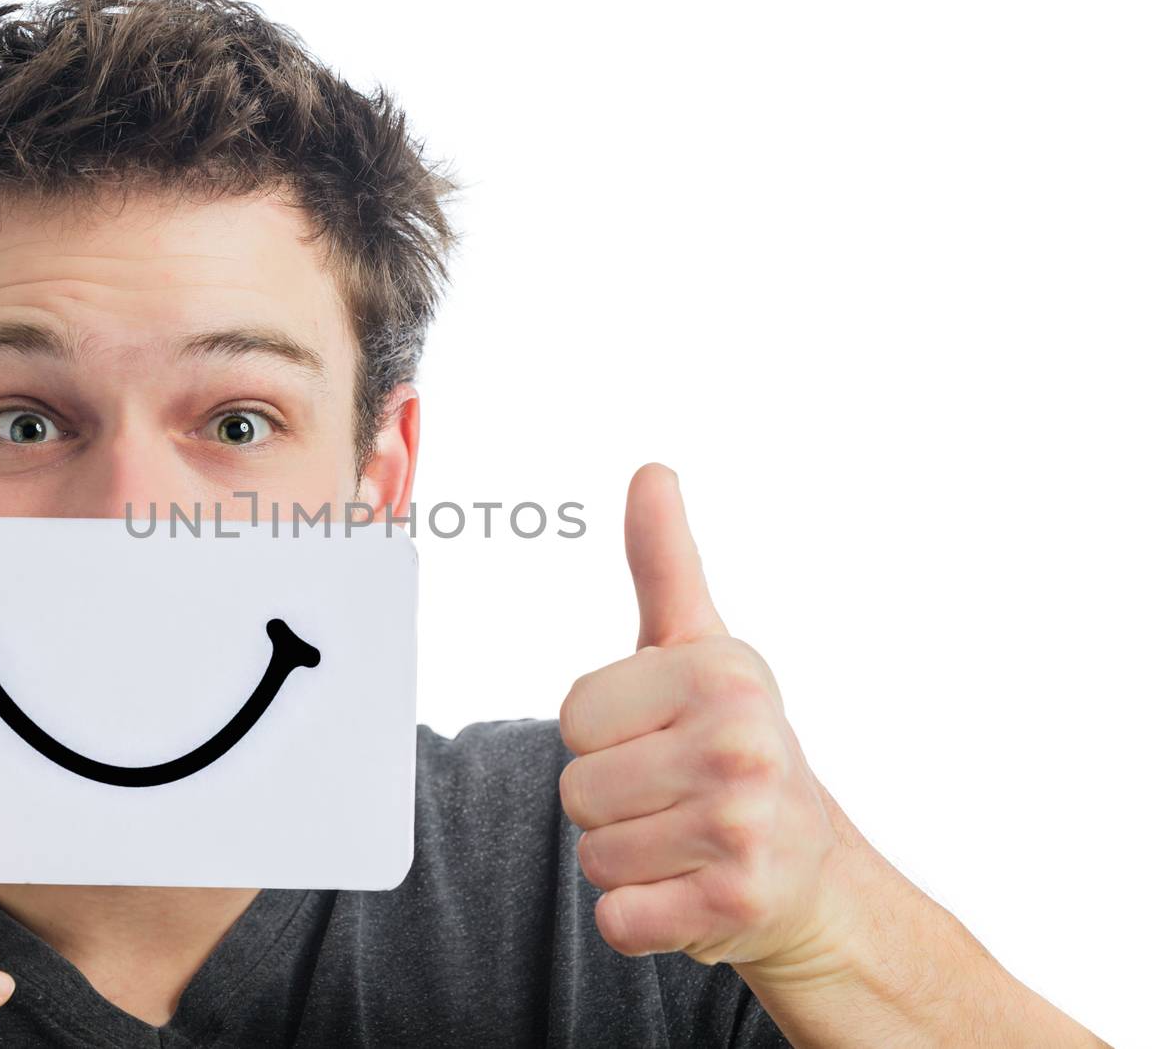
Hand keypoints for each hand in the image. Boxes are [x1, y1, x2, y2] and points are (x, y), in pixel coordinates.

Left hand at [558, 463, 846, 966]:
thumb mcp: (702, 650)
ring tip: (686, 843)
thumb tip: (650, 471)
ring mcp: (743, 826)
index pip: (574, 717)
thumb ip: (664, 565)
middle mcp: (742, 744)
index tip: (665, 741)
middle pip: (576, 789)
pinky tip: (691, 892)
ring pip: (593, 855)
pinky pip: (616, 917)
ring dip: (628, 860)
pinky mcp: (735, 902)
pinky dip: (640, 917)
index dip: (606, 739)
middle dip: (613, 805)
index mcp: (722, 673)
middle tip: (678, 800)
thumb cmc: (735, 749)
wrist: (813, 875)